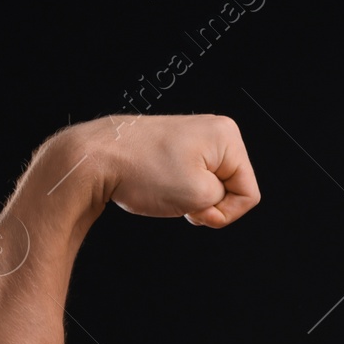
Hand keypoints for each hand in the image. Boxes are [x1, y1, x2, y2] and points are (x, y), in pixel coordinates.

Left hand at [78, 114, 260, 227]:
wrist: (93, 159)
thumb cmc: (141, 171)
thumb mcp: (199, 195)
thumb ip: (223, 201)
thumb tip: (211, 197)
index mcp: (227, 136)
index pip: (249, 193)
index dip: (226, 212)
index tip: (197, 209)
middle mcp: (213, 131)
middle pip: (231, 188)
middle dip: (209, 204)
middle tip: (180, 200)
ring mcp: (192, 138)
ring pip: (210, 186)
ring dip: (192, 200)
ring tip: (166, 192)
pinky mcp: (174, 147)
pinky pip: (191, 179)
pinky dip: (179, 191)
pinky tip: (159, 187)